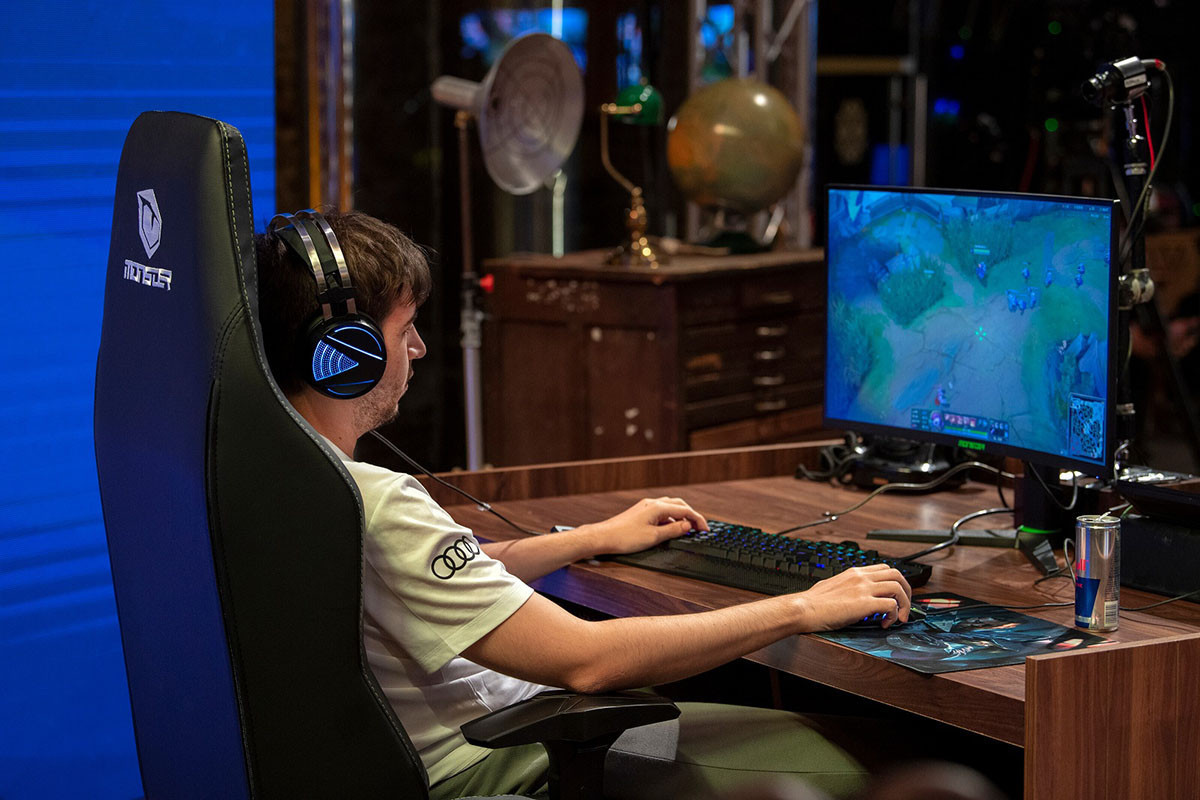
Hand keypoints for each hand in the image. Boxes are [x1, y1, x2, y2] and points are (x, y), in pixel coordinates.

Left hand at [583, 497, 707, 555]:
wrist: (603, 537)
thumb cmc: (625, 537)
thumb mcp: (654, 537)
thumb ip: (673, 530)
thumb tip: (688, 526)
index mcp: (657, 507)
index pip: (685, 510)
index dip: (697, 520)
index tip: (705, 529)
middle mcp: (652, 503)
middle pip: (679, 505)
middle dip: (691, 515)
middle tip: (699, 527)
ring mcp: (645, 507)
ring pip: (670, 507)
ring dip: (681, 516)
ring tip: (687, 528)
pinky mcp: (640, 512)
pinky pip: (661, 511)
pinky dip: (670, 518)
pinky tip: (670, 528)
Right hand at [794, 564, 912, 630]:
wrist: (803, 609)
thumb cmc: (812, 602)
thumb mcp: (831, 586)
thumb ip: (845, 587)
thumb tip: (849, 595)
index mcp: (853, 572)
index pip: (884, 568)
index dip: (895, 582)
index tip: (895, 596)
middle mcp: (861, 577)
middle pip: (896, 574)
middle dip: (906, 591)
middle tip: (904, 606)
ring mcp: (863, 589)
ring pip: (898, 588)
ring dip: (904, 604)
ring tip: (900, 617)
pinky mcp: (864, 604)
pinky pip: (891, 606)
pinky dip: (894, 616)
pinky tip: (885, 623)